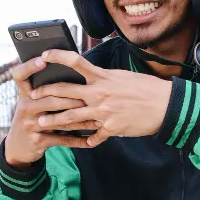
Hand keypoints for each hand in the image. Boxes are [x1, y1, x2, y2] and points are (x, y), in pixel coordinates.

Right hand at [4, 57, 99, 166]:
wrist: (18, 147)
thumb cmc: (33, 118)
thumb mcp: (33, 103)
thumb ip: (47, 91)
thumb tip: (74, 74)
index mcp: (25, 94)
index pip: (20, 75)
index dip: (29, 66)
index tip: (43, 59)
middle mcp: (25, 107)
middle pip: (50, 99)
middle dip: (72, 99)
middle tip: (91, 98)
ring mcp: (29, 124)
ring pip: (58, 120)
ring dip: (80, 120)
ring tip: (97, 119)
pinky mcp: (37, 141)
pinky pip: (61, 139)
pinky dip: (77, 140)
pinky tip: (90, 140)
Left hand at [29, 49, 171, 146]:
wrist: (165, 106)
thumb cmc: (147, 88)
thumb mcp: (123, 76)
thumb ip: (104, 77)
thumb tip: (93, 74)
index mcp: (103, 78)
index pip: (75, 63)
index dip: (57, 57)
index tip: (43, 55)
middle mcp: (99, 94)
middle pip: (65, 93)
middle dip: (46, 95)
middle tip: (34, 96)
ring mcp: (103, 113)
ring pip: (71, 118)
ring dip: (54, 120)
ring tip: (42, 122)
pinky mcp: (111, 128)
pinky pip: (93, 136)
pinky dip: (87, 140)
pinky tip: (80, 144)